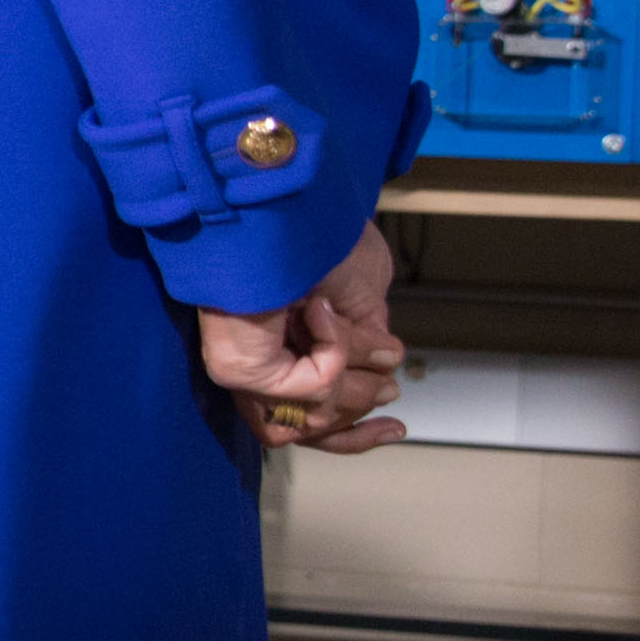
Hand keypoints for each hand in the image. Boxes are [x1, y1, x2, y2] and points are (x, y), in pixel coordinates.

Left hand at [197, 222, 408, 452]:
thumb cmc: (309, 239)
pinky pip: (314, 386)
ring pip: (321, 413)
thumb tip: (381, 376)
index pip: (309, 424)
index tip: (397, 427)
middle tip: (384, 366)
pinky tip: (319, 312)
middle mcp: (254, 374)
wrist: (279, 206)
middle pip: (319, 427)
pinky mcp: (242, 369)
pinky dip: (337, 351)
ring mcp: (244, 374)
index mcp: (273, 361)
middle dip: (364, 394)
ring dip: (354, 367)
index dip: (358, 434)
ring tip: (343, 321)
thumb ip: (363, 346)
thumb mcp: (356, 303)